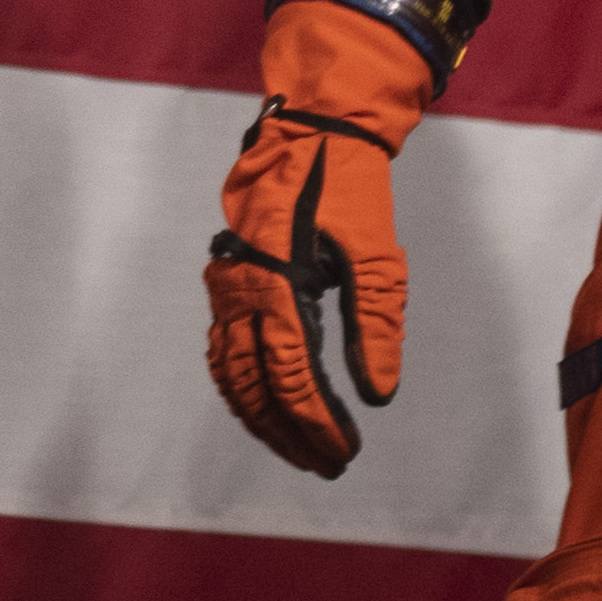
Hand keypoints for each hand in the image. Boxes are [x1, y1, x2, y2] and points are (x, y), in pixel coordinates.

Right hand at [208, 99, 411, 478]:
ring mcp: (226, 287)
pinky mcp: (227, 282)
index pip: (293, 379)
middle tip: (327, 465)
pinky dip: (242, 388)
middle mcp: (241, 291)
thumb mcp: (378, 257)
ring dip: (262, 419)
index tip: (344, 453)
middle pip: (254, 388)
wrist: (308, 136)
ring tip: (298, 450)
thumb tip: (378, 394)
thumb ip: (376, 327)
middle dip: (289, 434)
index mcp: (278, 286)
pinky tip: (266, 407)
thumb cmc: (348, 192)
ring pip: (231, 375)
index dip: (318, 424)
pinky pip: (223, 351)